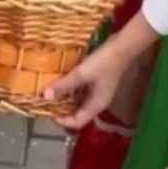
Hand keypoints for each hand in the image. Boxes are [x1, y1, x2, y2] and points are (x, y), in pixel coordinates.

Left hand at [45, 13, 159, 129]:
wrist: (122, 46)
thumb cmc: (103, 62)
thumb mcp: (81, 74)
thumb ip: (64, 85)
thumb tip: (44, 97)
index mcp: (95, 106)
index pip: (77, 122)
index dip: (62, 121)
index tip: (47, 112)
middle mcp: (96, 102)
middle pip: (77, 112)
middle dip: (61, 109)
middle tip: (45, 101)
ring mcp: (97, 91)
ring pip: (78, 100)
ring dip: (65, 97)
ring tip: (50, 90)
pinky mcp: (96, 81)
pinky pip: (80, 90)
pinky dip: (70, 88)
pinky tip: (62, 79)